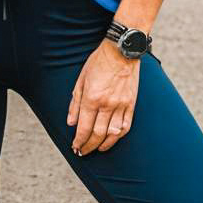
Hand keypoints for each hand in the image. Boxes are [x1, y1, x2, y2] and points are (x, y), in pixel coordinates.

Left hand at [67, 39, 139, 155]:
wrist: (122, 50)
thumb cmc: (99, 62)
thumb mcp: (81, 79)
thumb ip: (75, 103)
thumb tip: (71, 122)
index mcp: (92, 98)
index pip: (84, 128)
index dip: (78, 141)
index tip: (75, 147)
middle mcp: (107, 104)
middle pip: (97, 134)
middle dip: (88, 146)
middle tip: (83, 152)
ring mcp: (121, 105)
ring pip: (112, 134)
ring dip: (103, 145)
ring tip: (96, 149)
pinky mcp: (131, 104)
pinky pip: (126, 126)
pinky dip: (118, 136)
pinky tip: (112, 139)